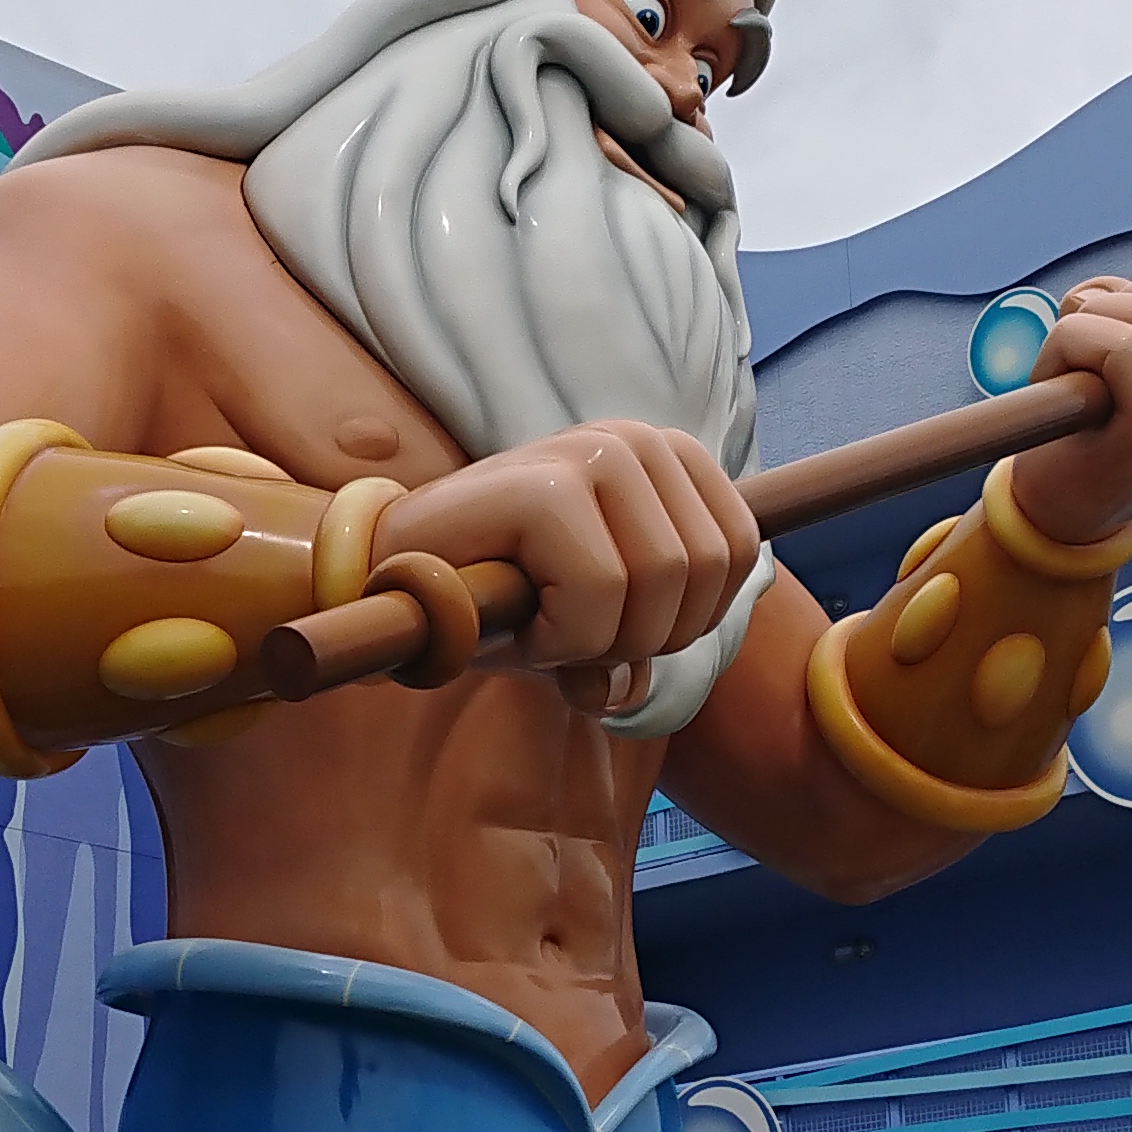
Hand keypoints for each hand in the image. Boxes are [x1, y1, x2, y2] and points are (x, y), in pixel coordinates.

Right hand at [372, 419, 757, 708]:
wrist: (392, 580)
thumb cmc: (498, 597)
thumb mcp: (595, 622)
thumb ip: (644, 644)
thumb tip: (632, 691)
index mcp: (662, 457)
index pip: (738, 550)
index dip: (687, 618)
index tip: (618, 625)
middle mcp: (634, 440)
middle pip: (706, 574)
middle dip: (642, 637)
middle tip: (571, 634)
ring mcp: (590, 454)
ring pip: (657, 586)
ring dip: (598, 640)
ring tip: (543, 624)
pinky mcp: (544, 488)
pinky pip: (598, 596)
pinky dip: (562, 638)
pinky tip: (521, 624)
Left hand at [1000, 276, 1131, 548]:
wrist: (1068, 507)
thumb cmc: (1106, 425)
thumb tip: (1102, 288)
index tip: (1123, 344)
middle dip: (1117, 306)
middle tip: (1086, 354)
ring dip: (1086, 325)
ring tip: (1073, 373)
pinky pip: (1119, 343)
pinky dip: (1067, 344)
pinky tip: (1056, 382)